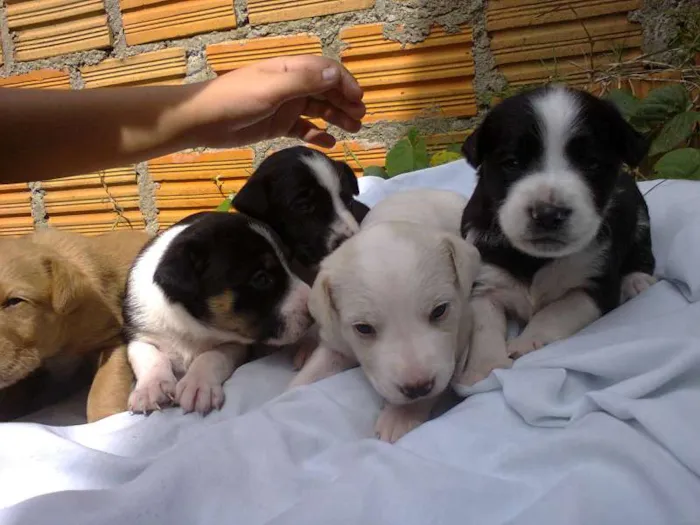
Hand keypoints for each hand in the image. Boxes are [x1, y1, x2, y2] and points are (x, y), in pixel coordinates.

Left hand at [181, 55, 365, 148]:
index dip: (345, 83)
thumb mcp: (271, 89)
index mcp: (289, 70)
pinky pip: (304, 129)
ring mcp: (285, 106)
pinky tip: (330, 143)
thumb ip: (303, 81)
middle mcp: (291, 85)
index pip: (325, 71)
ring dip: (337, 117)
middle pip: (326, 90)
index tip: (359, 100)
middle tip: (360, 118)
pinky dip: (318, 134)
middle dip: (345, 102)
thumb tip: (335, 75)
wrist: (203, 121)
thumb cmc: (235, 100)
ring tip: (353, 130)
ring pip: (319, 109)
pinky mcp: (278, 125)